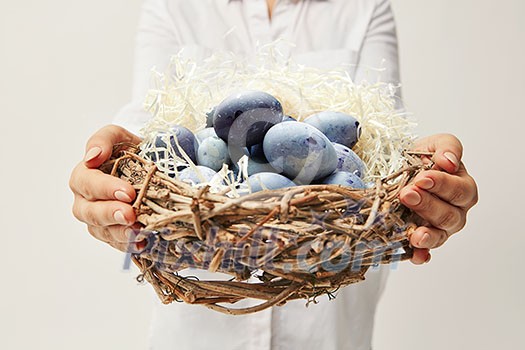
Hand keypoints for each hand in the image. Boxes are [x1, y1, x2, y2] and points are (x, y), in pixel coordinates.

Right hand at [69, 125, 144, 251]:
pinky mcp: (111, 233)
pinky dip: (129, 245)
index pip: (87, 183)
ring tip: (139, 232)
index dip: (105, 188)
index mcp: (84, 176)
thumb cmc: (127, 150)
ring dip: (120, 233)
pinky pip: (116, 243)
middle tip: (131, 214)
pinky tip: (142, 243)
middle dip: (111, 214)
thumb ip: (104, 139)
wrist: (145, 166)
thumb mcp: (118, 136)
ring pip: (102, 231)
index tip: (128, 192)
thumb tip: (92, 156)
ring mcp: (98, 219)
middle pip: (89, 212)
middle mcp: (85, 200)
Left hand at [399, 134, 477, 263]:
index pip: (459, 190)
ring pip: (439, 235)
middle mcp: (455, 211)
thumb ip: (446, 148)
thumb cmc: (423, 158)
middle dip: (427, 205)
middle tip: (407, 194)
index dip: (441, 185)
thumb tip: (449, 161)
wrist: (401, 168)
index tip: (422, 178)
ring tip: (414, 234)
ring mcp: (439, 227)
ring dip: (426, 234)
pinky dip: (421, 255)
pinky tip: (416, 255)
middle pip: (449, 214)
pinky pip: (425, 251)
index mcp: (462, 187)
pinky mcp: (422, 239)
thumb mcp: (434, 144)